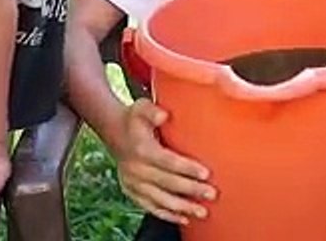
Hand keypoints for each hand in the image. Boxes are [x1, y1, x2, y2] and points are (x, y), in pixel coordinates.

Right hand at [111, 99, 216, 225]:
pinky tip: (184, 218)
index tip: (205, 173)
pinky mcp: (132, 192)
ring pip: (160, 199)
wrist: (114, 132)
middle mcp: (136, 169)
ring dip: (182, 207)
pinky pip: (151, 207)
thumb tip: (164, 116)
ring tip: (202, 211)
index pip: (167, 161)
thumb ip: (152, 110)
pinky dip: (167, 214)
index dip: (187, 168)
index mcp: (141, 149)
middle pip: (167, 183)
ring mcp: (133, 183)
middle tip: (211, 194)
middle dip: (191, 190)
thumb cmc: (134, 119)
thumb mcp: (141, 107)